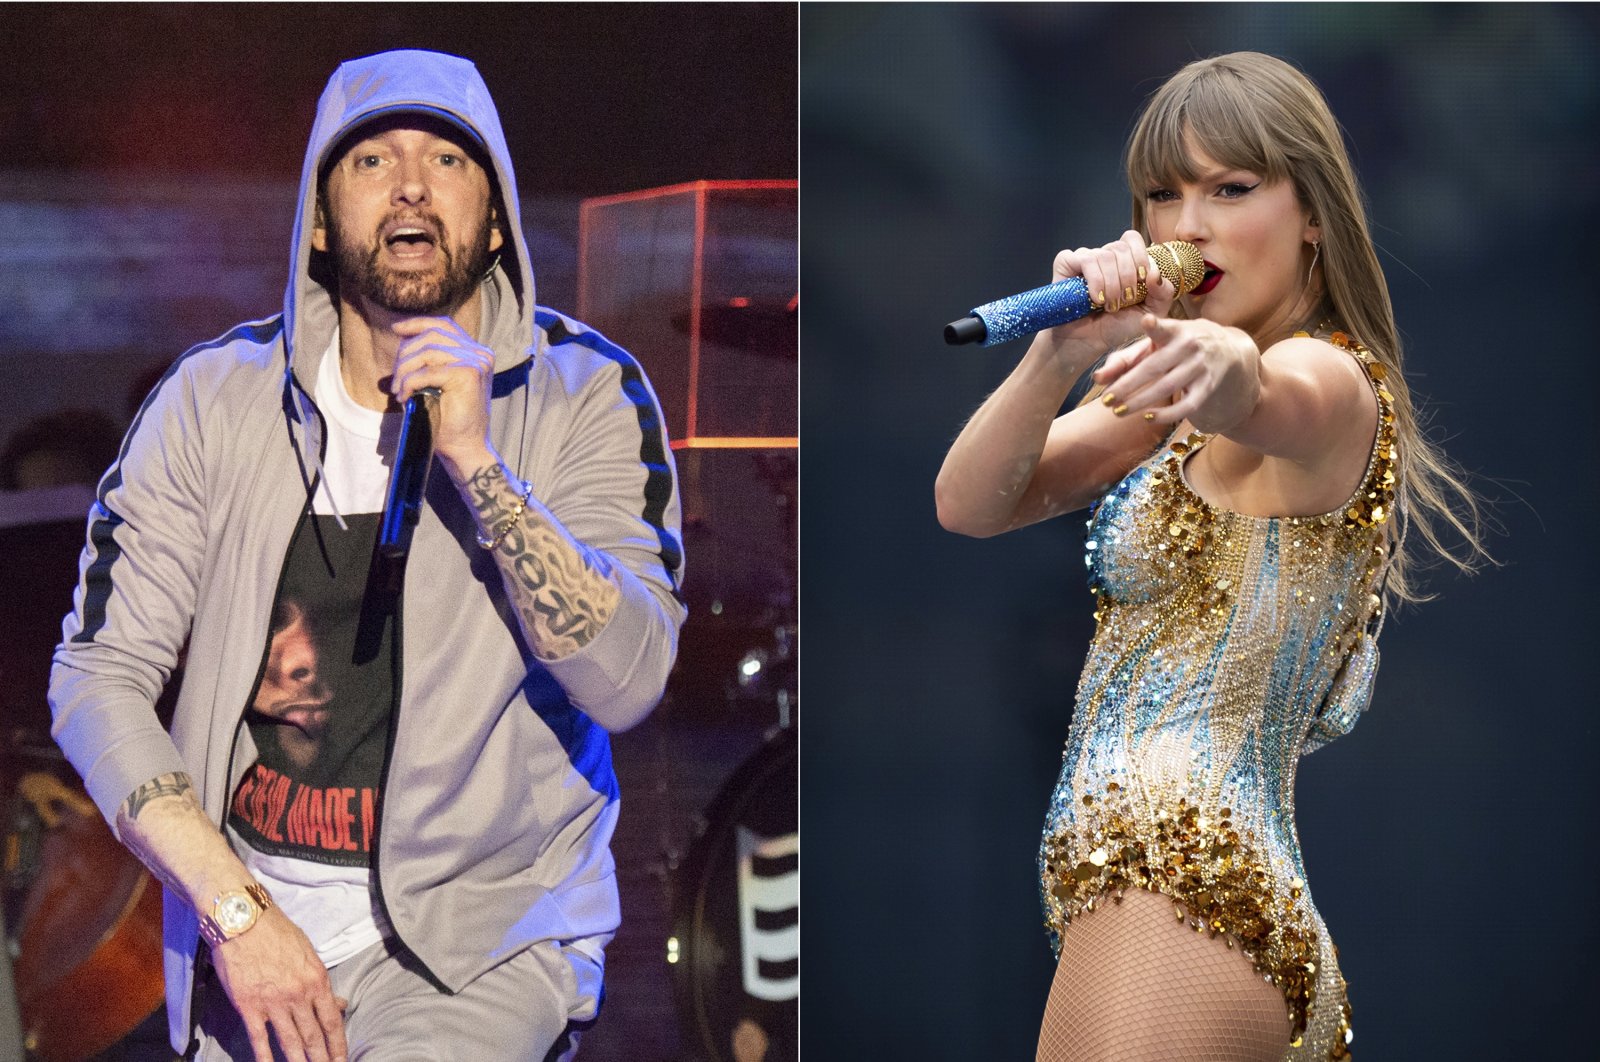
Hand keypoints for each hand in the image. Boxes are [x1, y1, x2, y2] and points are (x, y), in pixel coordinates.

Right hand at [210, 907, 348, 1061]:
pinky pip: (259, 1038)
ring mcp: (273, 1003)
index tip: (342, 1059)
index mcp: (316, 980)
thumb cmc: (278, 933)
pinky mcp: (249, 1006)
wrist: (245, 921)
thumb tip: (339, 1004)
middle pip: (313, 1035)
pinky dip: (265, 1056)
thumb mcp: (308, 954)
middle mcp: (298, 995)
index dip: (338, 1044)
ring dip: (299, 1061)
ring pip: (290, 1041)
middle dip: (322, 1058)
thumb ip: (321, 983)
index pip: (332, 1020)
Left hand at [390, 316, 495, 474]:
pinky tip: (404, 396)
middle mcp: (480, 354)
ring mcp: (476, 362)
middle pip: (432, 335)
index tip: (396, 329)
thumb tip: (402, 340)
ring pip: (428, 352)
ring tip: (399, 390)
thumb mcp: (439, 383)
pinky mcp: (468, 375)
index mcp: (476, 353)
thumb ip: (430, 361)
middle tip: (395, 379)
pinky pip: (427, 371)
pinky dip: (410, 382)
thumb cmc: (449, 420)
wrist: (465, 447)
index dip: (418, 323)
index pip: (444, 325)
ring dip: (405, 370)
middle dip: (406, 353)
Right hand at [1044, 231, 1180, 355]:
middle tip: (1124, 300)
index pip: (1132, 239)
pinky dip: (1094, 280)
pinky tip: (1094, 298)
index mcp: (1125, 261)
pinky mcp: (1066, 264)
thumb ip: (1163, 293)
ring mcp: (1085, 259)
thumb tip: (1155, 272)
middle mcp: (1105, 256)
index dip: (1140, 256)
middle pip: (1121, 248)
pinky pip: (1083, 259)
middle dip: (1127, 277)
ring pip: (1104, 255)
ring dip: (1111, 284)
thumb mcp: (1150, 313)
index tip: (1142, 279)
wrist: (1088, 343)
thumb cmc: (1117, 327)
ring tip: (1108, 305)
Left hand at [1094, 314, 1259, 431]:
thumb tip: (1098, 378)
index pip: (1165, 328)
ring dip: (1140, 402)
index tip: (1147, 321)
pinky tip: (1147, 418)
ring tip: (1118, 412)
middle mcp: (1190, 346)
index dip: (1155, 327)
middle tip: (1106, 401)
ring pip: (1167, 388)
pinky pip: (1187, 405)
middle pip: (1154, 368)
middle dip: (1127, 385)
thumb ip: (1126, 358)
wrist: (1227, 350)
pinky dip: (1167, 414)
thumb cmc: (1178, 346)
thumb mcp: (1157, 344)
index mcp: (1175, 330)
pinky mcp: (1209, 386)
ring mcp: (1201, 367)